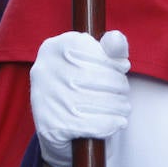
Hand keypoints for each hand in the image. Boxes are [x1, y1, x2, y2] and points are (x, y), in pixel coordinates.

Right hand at [30, 30, 130, 166]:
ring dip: (119, 107)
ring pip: (99, 101)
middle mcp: (44, 70)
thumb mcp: (94, 60)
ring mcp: (45, 99)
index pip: (96, 51)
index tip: (122, 68)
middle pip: (99, 77)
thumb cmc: (79, 85)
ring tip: (123, 108)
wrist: (55, 125)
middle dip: (120, 87)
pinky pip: (93, 124)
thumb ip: (110, 48)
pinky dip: (112, 124)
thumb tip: (116, 39)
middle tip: (123, 93)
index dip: (115, 63)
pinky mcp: (50, 127)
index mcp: (53, 47)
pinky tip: (118, 122)